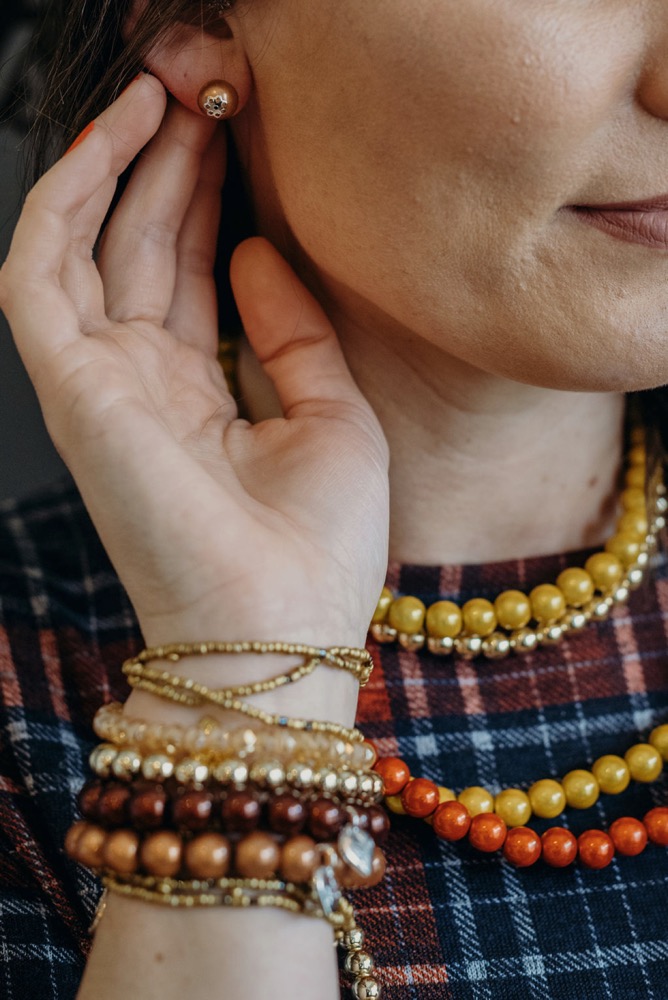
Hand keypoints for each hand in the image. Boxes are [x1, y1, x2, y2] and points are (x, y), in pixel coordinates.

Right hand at [0, 76, 388, 647]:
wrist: (281, 626)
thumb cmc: (316, 544)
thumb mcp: (331, 414)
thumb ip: (291, 330)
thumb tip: (258, 249)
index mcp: (199, 395)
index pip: (189, 271)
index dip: (209, 195)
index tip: (240, 128)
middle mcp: (143, 384)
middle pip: (143, 247)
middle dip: (171, 162)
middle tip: (205, 85)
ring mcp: (101, 384)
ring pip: (90, 245)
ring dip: (119, 164)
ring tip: (162, 90)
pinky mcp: (70, 387)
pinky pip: (40, 272)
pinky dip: (63, 200)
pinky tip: (112, 141)